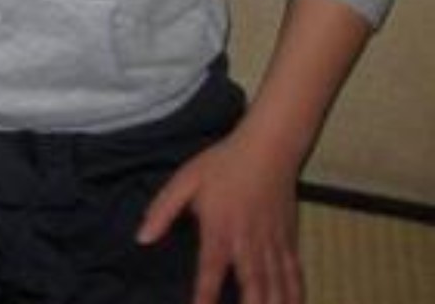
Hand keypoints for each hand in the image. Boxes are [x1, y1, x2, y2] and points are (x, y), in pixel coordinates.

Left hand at [137, 132, 302, 303]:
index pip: (211, 270)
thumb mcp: (185, 181)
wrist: (267, 149)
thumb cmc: (222, 164)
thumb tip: (142, 238)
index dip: (205, 296)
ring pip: (277, 286)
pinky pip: (294, 274)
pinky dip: (295, 294)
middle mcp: (250, 242)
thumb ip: (163, 210)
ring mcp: (274, 244)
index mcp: (221, 229)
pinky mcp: (290, 240)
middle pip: (253, 287)